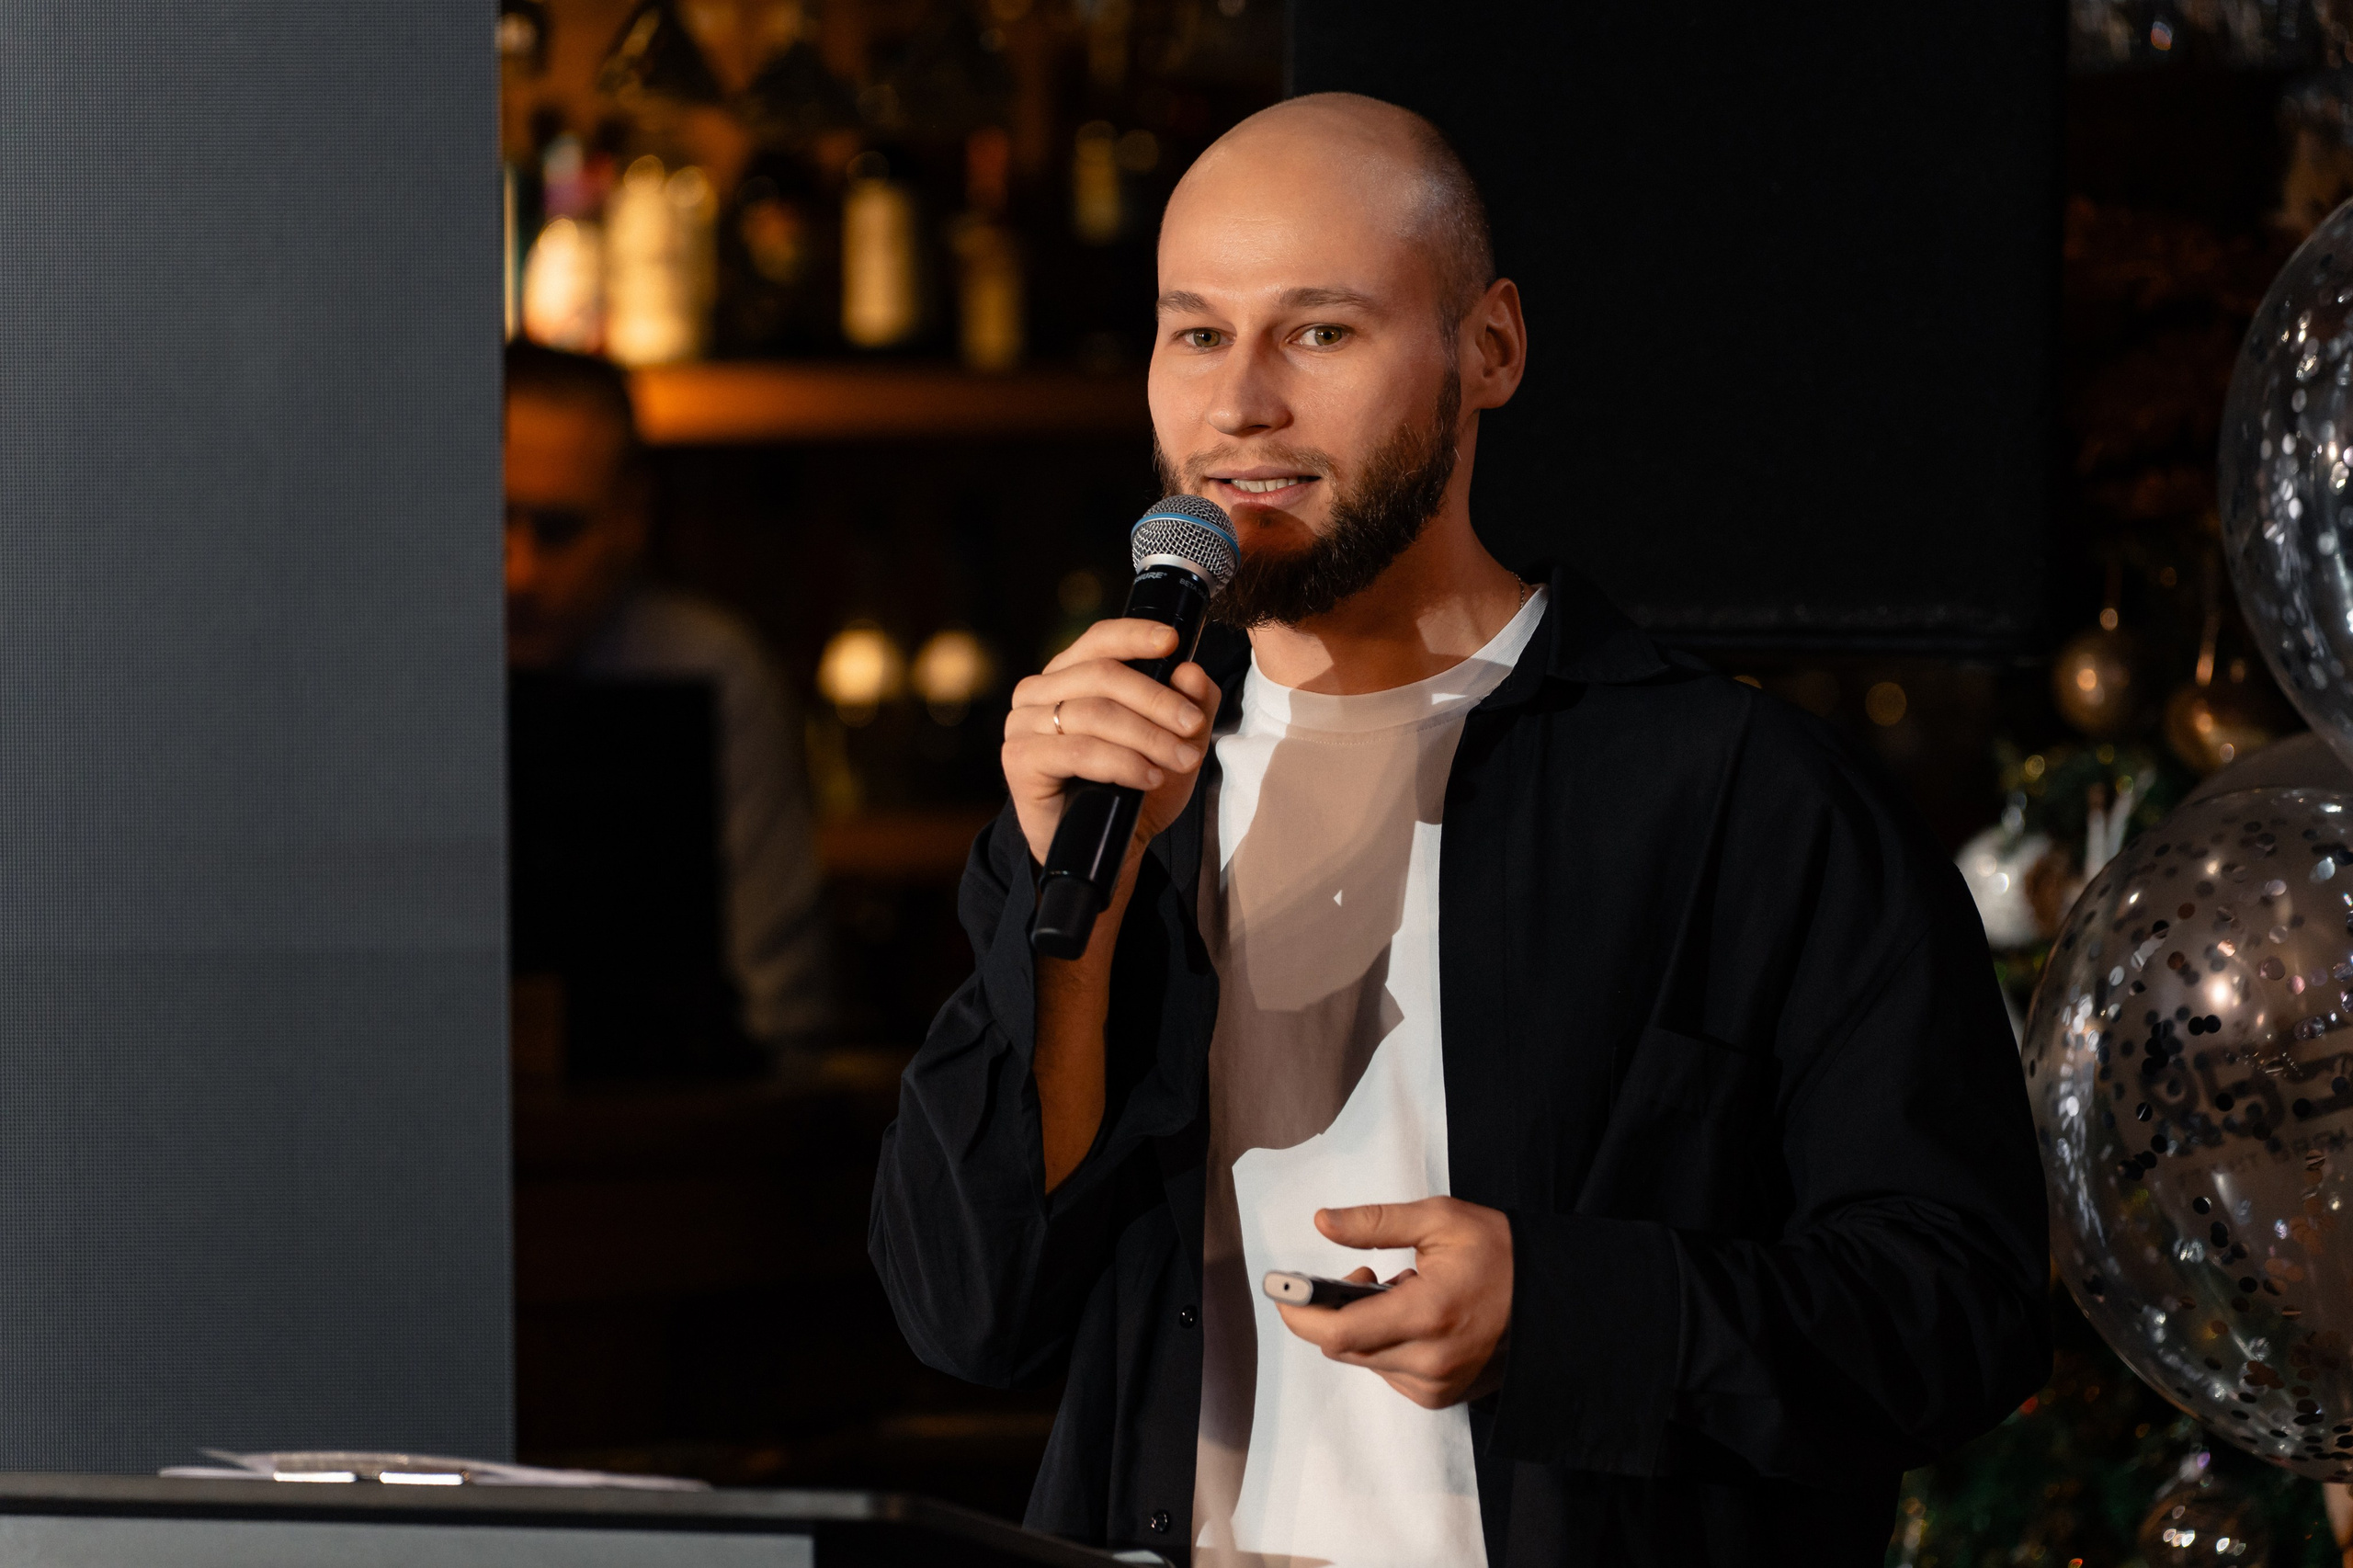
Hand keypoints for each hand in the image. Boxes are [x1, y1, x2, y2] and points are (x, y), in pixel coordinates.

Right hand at [1003, 618, 1221, 867]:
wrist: (1104, 850)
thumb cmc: (1135, 789)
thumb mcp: (1177, 744)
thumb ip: (1192, 705)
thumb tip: (1192, 672)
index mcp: (1069, 675)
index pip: (1099, 640)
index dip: (1135, 636)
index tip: (1173, 642)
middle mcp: (1038, 691)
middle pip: (1102, 675)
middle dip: (1156, 699)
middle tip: (1192, 725)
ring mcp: (1022, 724)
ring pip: (1094, 713)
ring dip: (1147, 736)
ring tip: (1182, 759)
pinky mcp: (1019, 759)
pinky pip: (1079, 751)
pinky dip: (1123, 763)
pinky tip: (1149, 777)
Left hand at [1273, 1197, 1513, 1409]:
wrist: (1556, 1300)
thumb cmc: (1501, 1253)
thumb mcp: (1440, 1219)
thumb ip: (1375, 1222)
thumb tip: (1322, 1222)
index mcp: (1428, 1314)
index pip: (1338, 1331)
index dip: (1302, 1311)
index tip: (1283, 1289)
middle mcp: (1430, 1360)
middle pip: (1344, 1347)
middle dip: (1336, 1308)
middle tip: (1366, 1271)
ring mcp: (1437, 1385)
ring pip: (1364, 1360)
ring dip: (1365, 1327)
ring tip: (1405, 1292)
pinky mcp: (1442, 1397)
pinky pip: (1389, 1373)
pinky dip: (1387, 1345)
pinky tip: (1419, 1319)